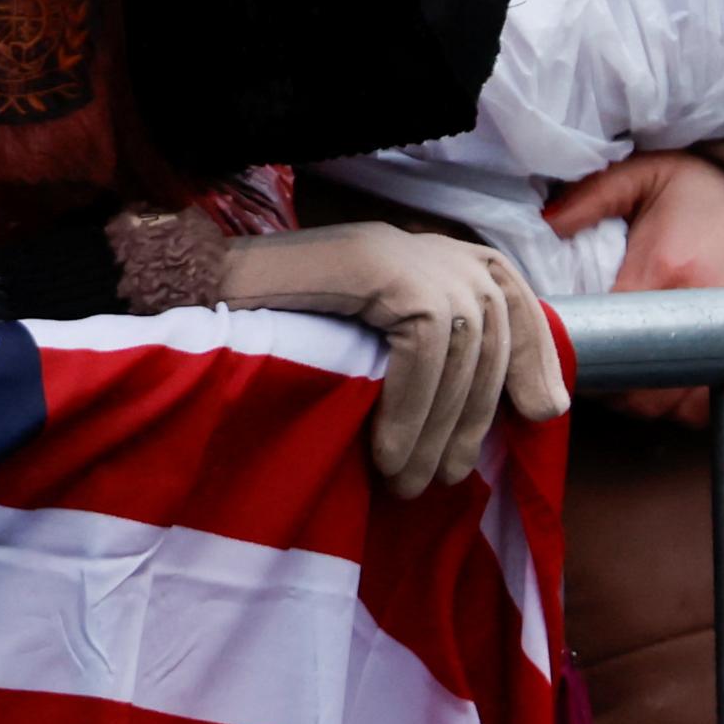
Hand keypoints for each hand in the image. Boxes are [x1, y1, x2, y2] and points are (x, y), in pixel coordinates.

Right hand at [123, 213, 568, 493]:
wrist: (183, 295)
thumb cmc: (265, 334)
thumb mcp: (365, 346)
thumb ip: (433, 360)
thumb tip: (537, 405)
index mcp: (423, 251)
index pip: (506, 291)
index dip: (533, 351)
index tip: (540, 412)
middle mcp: (419, 241)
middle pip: (491, 328)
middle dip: (475, 415)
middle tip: (440, 482)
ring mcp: (399, 248)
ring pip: (462, 345)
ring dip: (439, 427)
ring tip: (408, 482)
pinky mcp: (379, 266)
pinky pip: (423, 348)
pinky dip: (409, 409)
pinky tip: (384, 453)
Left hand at [543, 148, 723, 424]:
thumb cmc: (709, 188)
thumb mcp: (647, 174)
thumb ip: (591, 196)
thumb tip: (544, 225)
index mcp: (665, 271)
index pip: (611, 341)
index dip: (587, 354)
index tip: (574, 350)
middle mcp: (705, 317)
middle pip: (645, 393)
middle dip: (616, 391)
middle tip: (602, 368)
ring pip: (682, 410)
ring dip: (653, 403)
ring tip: (637, 376)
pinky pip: (721, 405)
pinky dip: (694, 402)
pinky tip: (676, 377)